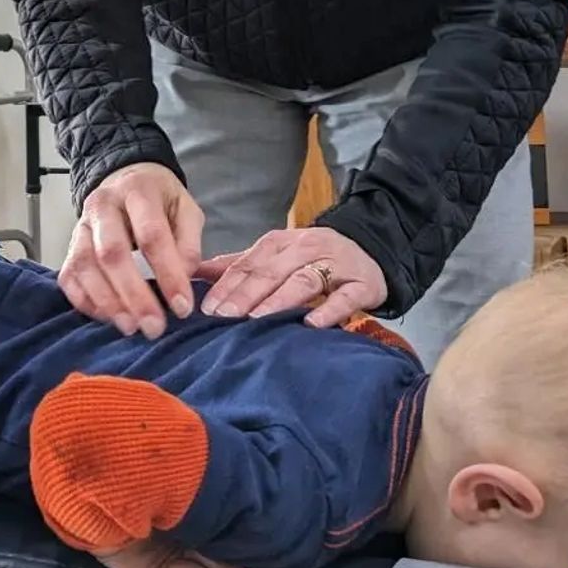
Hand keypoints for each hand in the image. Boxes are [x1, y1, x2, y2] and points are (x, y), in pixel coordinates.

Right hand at [60, 163, 203, 337]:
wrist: (127, 179)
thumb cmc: (160, 200)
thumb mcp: (185, 209)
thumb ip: (188, 242)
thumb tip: (183, 278)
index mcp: (138, 191)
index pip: (151, 235)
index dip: (168, 273)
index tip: (182, 306)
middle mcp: (103, 205)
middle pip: (112, 253)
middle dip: (134, 295)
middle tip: (153, 327)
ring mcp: (81, 225)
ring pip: (86, 266)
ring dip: (108, 302)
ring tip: (131, 327)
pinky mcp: (70, 245)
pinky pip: (69, 276)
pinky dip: (85, 301)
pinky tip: (107, 317)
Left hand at [196, 226, 387, 327]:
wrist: (369, 250)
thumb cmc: (313, 258)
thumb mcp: (276, 255)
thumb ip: (239, 265)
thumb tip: (197, 272)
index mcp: (280, 243)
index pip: (249, 264)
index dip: (228, 285)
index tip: (208, 307)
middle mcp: (305, 249)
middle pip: (271, 272)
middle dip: (245, 295)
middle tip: (224, 317)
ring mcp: (334, 265)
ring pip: (303, 281)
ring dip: (279, 300)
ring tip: (258, 319)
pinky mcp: (361, 284)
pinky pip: (344, 297)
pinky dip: (328, 310)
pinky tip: (311, 325)